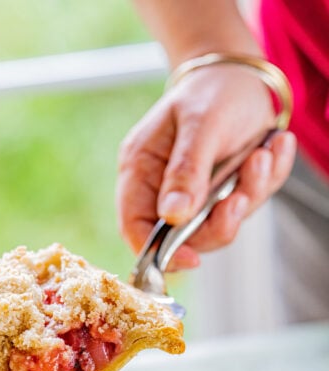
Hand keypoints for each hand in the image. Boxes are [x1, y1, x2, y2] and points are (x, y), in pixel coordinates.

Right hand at [116, 65, 296, 268]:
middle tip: (240, 198)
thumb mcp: (199, 124)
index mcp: (140, 171)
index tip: (191, 258)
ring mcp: (198, 195)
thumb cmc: (211, 91)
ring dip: (248, 195)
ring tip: (262, 155)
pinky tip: (274, 148)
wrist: (244, 74)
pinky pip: (249, 204)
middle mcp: (164, 190)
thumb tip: (173, 216)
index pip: (135, 226)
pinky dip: (267, 179)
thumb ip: (186, 171)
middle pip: (182, 237)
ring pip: (221, 224)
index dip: (158, 251)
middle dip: (218, 223)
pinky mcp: (227, 193)